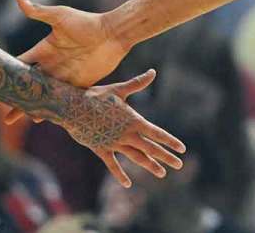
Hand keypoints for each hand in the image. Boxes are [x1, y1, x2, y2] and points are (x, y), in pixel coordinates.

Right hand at [0, 0, 131, 122]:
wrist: (113, 34)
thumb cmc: (87, 23)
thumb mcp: (60, 16)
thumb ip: (38, 11)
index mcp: (44, 49)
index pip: (19, 64)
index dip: (4, 74)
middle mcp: (51, 65)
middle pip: (26, 84)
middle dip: (10, 95)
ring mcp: (63, 76)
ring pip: (41, 95)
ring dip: (26, 106)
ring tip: (11, 119)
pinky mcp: (77, 85)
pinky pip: (60, 100)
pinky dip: (49, 109)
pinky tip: (39, 119)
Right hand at [62, 72, 185, 187]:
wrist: (72, 107)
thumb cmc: (95, 96)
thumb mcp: (118, 89)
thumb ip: (137, 83)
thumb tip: (153, 71)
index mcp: (133, 120)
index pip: (157, 133)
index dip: (170, 141)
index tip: (182, 149)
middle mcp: (127, 134)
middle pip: (151, 148)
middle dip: (166, 157)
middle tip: (179, 165)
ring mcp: (114, 143)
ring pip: (136, 157)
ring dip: (150, 165)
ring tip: (162, 173)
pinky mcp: (101, 149)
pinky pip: (112, 164)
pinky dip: (120, 174)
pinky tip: (128, 184)